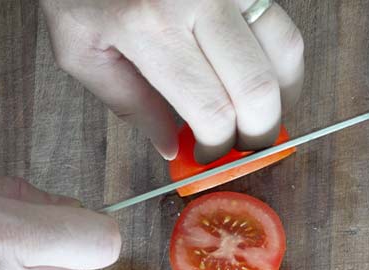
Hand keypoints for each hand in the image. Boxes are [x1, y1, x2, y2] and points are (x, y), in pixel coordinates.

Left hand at [40, 0, 304, 162]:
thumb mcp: (82, 47)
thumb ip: (129, 102)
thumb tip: (173, 147)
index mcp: (150, 27)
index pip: (212, 110)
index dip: (218, 148)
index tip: (209, 156)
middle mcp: (199, 1)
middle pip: (258, 89)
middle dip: (258, 133)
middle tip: (242, 146)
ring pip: (286, 51)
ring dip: (282, 96)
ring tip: (258, 113)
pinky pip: (283, 24)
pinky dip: (282, 61)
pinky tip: (262, 76)